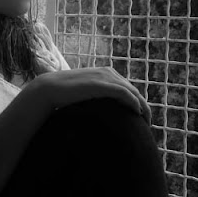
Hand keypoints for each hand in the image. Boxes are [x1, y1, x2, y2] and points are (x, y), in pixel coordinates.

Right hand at [30, 67, 150, 122]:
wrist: (49, 88)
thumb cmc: (64, 95)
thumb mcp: (84, 93)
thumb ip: (95, 97)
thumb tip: (100, 112)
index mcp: (105, 73)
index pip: (128, 88)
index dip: (137, 102)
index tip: (140, 118)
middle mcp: (108, 72)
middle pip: (133, 90)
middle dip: (143, 106)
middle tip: (147, 123)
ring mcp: (105, 77)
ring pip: (132, 92)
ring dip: (142, 106)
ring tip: (146, 122)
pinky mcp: (101, 84)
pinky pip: (124, 93)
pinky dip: (133, 103)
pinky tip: (137, 113)